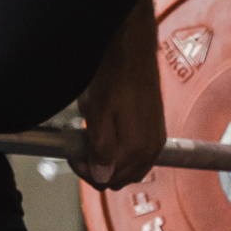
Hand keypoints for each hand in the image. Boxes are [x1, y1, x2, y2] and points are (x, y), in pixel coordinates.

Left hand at [73, 53, 165, 191]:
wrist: (133, 51)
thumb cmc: (116, 75)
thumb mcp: (98, 112)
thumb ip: (100, 147)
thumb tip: (101, 176)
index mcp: (137, 148)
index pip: (107, 180)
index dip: (85, 170)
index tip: (74, 153)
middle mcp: (151, 149)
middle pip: (120, 179)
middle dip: (97, 168)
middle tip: (81, 148)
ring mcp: (156, 141)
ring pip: (130, 170)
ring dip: (110, 161)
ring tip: (94, 139)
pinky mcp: (157, 132)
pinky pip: (139, 157)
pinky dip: (122, 152)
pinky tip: (110, 133)